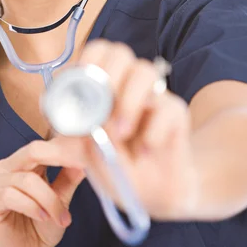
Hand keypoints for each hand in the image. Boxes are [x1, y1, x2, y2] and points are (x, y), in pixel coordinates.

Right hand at [0, 139, 86, 246]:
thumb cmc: (41, 229)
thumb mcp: (61, 200)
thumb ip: (69, 177)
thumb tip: (85, 157)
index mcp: (24, 163)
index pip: (44, 146)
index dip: (66, 148)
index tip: (88, 152)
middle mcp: (7, 169)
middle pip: (32, 152)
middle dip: (59, 159)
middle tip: (81, 166)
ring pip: (26, 179)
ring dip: (48, 199)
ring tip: (60, 216)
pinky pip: (10, 195)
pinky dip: (31, 206)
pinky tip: (42, 216)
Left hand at [74, 39, 198, 220]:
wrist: (151, 194)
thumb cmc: (115, 166)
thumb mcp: (86, 156)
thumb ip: (73, 140)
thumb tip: (71, 118)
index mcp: (102, 86)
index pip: (96, 52)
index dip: (88, 59)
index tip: (80, 80)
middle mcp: (127, 83)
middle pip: (120, 52)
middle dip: (108, 74)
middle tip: (102, 104)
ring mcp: (151, 95)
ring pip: (144, 72)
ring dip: (129, 101)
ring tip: (121, 133)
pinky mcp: (175, 112)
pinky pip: (168, 106)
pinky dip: (154, 130)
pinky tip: (145, 150)